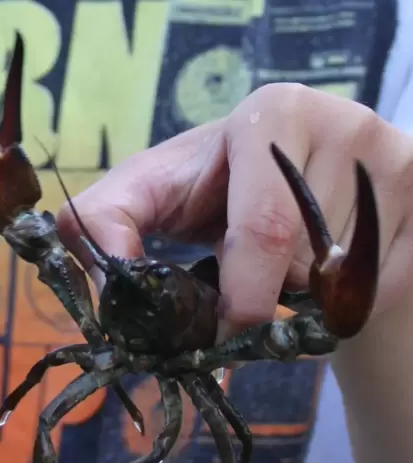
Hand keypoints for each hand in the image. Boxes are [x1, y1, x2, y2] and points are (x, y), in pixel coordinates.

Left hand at [57, 83, 412, 337]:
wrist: (290, 198)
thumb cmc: (213, 194)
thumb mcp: (148, 193)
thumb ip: (101, 221)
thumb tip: (107, 283)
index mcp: (270, 113)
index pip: (264, 226)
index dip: (240, 292)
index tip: (222, 327)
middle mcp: (344, 122)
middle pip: (308, 258)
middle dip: (268, 291)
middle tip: (247, 290)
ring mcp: (395, 160)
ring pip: (347, 277)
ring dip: (305, 294)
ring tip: (286, 261)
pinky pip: (383, 287)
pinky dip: (347, 301)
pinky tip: (326, 269)